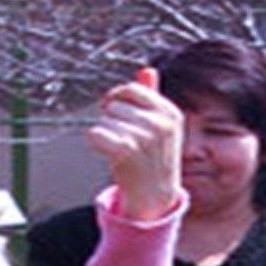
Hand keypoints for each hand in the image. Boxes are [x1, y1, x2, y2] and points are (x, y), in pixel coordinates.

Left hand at [86, 72, 185, 213]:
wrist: (154, 194)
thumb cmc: (152, 157)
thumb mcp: (159, 126)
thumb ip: (152, 98)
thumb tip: (147, 70)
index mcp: (170, 113)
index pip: (133, 89)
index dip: (116, 96)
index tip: (111, 108)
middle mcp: (160, 123)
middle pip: (115, 105)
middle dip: (111, 119)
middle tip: (121, 138)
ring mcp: (145, 137)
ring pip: (104, 119)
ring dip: (105, 132)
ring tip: (118, 149)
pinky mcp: (126, 150)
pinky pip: (96, 132)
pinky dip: (94, 141)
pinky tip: (106, 152)